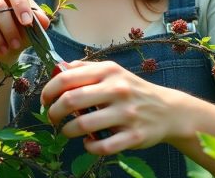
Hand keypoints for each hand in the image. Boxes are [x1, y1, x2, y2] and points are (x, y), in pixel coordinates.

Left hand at [41, 60, 184, 154]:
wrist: (169, 110)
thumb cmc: (134, 90)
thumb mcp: (115, 72)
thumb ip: (88, 68)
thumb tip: (60, 68)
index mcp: (109, 71)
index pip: (67, 78)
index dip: (49, 90)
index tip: (45, 100)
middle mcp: (117, 90)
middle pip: (71, 101)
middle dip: (54, 113)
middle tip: (52, 118)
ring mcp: (126, 114)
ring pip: (83, 125)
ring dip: (67, 131)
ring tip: (67, 131)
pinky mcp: (133, 136)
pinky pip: (101, 146)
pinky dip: (89, 146)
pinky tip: (88, 143)